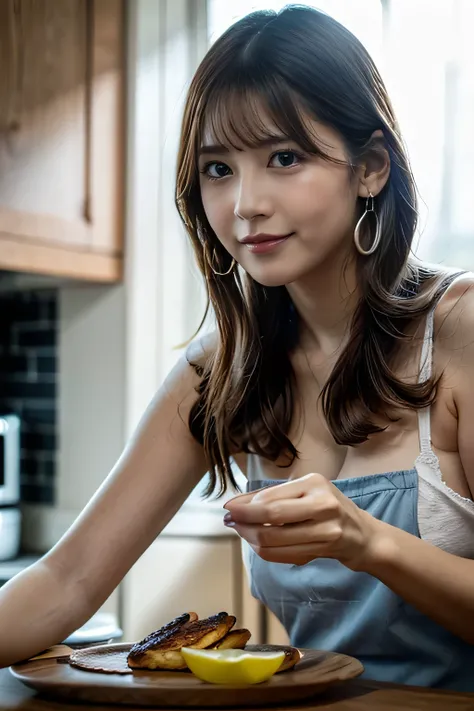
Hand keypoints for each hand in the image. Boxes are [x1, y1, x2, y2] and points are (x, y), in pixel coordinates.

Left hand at [223, 473, 383, 570]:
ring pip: (275, 540)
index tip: (227, 508)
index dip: (244, 505)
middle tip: (228, 521)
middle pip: (271, 518)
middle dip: (244, 521)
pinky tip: (257, 544)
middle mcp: (323, 503)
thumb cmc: (329, 508)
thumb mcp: (306, 492)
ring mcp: (327, 528)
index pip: (270, 497)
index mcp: (314, 483)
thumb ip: (272, 496)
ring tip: (241, 532)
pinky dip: (265, 551)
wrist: (363, 535)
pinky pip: (284, 555)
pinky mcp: (326, 548)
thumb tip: (235, 503)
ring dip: (250, 538)